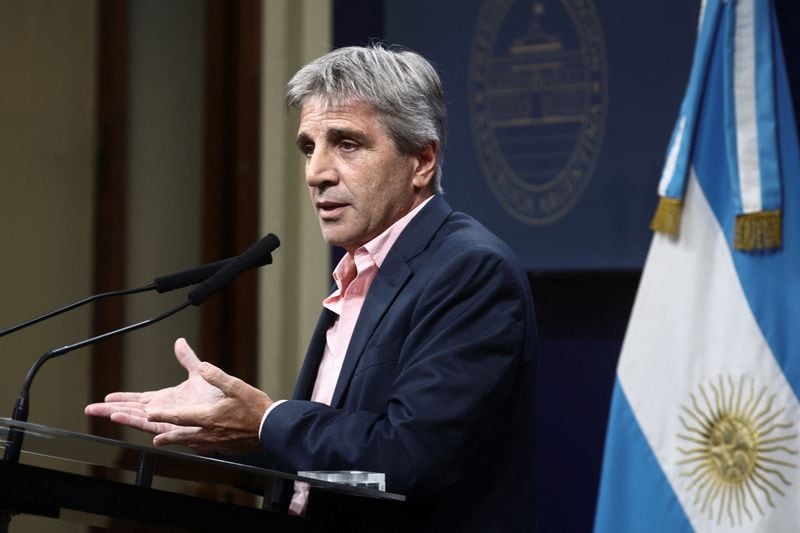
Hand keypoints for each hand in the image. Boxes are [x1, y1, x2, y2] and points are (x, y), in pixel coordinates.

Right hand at [84, 338, 224, 434]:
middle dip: (112, 409)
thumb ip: (187, 358)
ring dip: (122, 415)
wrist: (234, 409)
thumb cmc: (220, 395)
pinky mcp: (175, 427)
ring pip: (139, 418)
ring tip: (105, 412)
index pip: (141, 399)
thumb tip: (179, 342)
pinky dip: (138, 422)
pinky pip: (153, 425)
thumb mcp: (199, 372)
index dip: (123, 398)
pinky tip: (124, 420)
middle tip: (91, 409)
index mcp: (168, 399)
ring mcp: (169, 420)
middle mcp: (166, 411)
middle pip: (133, 410)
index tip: (106, 398)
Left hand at [147, 361, 272, 454]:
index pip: (179, 417)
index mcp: (209, 417)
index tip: (149, 414)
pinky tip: (199, 444)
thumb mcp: (236, 386)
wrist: (272, 429)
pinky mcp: (226, 447)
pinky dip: (197, 445)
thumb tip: (203, 367)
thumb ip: (216, 376)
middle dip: (167, 437)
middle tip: (155, 439)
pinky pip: (206, 447)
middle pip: (182, 436)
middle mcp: (209, 433)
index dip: (162, 415)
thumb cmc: (255, 408)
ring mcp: (217, 442)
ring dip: (180, 442)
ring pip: (193, 444)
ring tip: (173, 443)